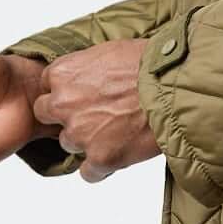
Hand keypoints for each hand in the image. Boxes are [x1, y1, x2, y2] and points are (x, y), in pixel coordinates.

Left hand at [31, 38, 160, 182]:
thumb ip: (87, 66)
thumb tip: (86, 74)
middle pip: (47, 116)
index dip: (66, 90)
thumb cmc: (150, 64)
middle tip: (93, 112)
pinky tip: (120, 152)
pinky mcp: (100, 158)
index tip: (82, 93)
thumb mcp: (111, 50)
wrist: (175, 88)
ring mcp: (80, 134)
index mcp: (64, 73)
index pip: (47, 86)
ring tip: (115, 130)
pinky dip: (102, 166)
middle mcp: (64, 104)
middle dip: (66, 115)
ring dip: (87, 140)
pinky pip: (89, 173)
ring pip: (69, 144)